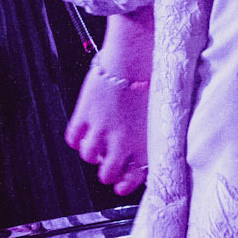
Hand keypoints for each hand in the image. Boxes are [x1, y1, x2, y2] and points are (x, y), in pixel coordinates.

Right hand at [65, 9, 152, 197]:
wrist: (137, 54)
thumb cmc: (157, 77)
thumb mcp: (165, 112)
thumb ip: (158, 134)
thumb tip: (155, 145)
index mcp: (147, 143)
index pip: (134, 178)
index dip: (126, 183)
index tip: (123, 183)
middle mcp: (123, 142)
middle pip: (107, 174)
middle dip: (107, 170)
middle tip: (108, 160)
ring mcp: (102, 129)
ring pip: (88, 156)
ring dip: (92, 151)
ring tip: (97, 141)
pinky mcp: (85, 114)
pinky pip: (73, 138)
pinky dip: (76, 137)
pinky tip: (84, 129)